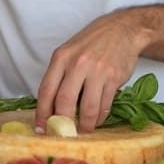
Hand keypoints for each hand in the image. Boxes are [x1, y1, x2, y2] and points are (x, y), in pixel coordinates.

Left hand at [36, 12, 149, 132]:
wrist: (122, 29)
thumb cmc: (92, 43)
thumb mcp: (69, 52)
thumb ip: (59, 75)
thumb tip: (51, 107)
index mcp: (61, 57)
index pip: (46, 90)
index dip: (42, 113)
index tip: (41, 127)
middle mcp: (78, 63)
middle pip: (64, 101)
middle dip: (62, 123)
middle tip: (63, 134)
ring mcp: (97, 71)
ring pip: (87, 108)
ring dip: (85, 125)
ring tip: (83, 130)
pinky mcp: (114, 78)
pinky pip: (105, 105)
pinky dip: (100, 117)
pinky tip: (97, 119)